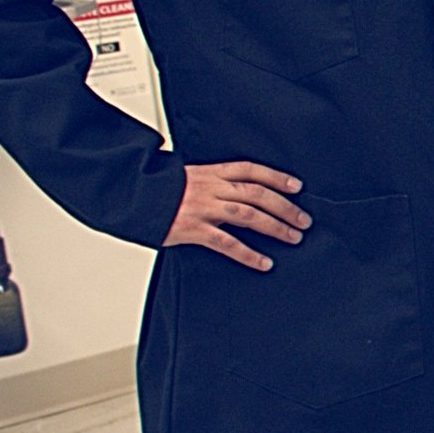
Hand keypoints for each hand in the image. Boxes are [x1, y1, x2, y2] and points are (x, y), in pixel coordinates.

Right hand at [166, 161, 308, 271]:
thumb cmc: (158, 189)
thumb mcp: (187, 177)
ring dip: (275, 227)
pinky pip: (227, 243)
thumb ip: (212, 182)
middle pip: (258, 194)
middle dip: (285, 207)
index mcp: (211, 172)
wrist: (128, 195)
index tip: (297, 186)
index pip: (251, 170)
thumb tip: (235, 190)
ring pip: (249, 215)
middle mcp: (211, 188)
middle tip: (304, 220)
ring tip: (294, 237)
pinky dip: (249, 254)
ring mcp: (203, 208)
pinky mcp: (193, 229)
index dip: (276, 177)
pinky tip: (264, 262)